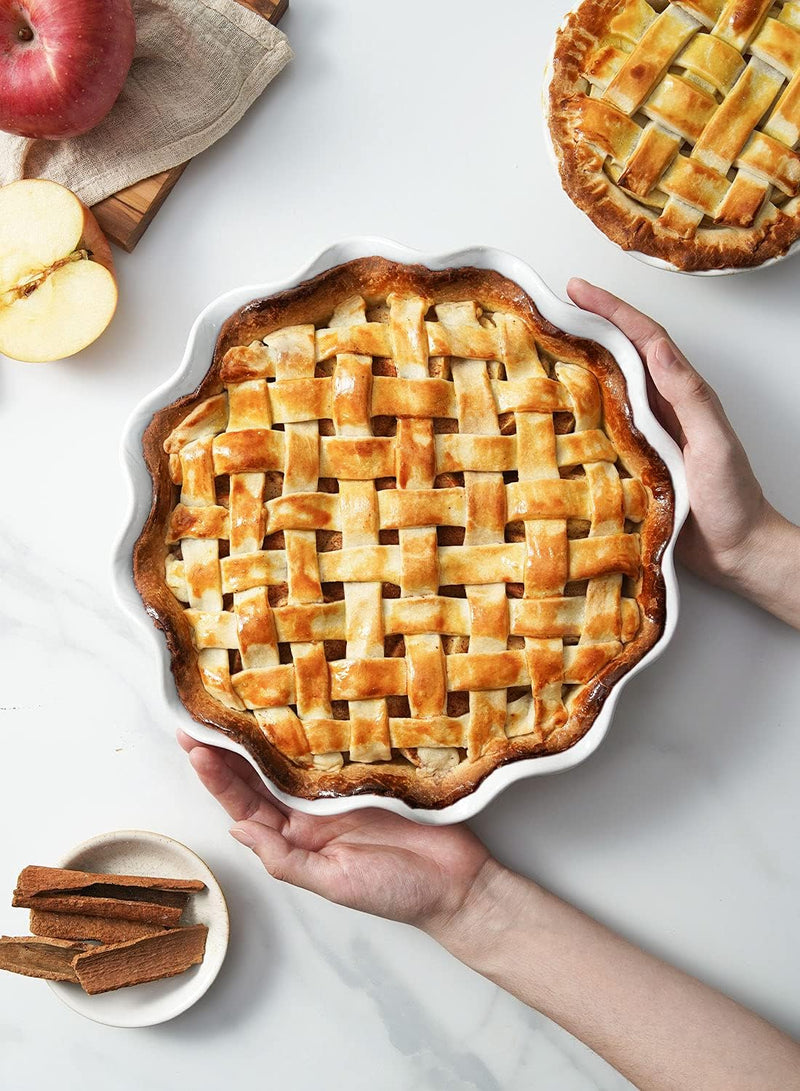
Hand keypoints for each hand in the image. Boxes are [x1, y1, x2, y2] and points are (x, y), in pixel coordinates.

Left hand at [178, 730, 490, 928]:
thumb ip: (286, 860)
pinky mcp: (369, 770)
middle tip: (198, 712)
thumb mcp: (334, 883)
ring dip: (263, 732)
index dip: (217, 777)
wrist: (457, 883)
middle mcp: (312, 809)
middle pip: (261, 774)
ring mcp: (340, 787)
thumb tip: (238, 832)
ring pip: (291, 755)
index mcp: (298, 837)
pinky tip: (298, 702)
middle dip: (229, 746)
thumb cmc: (397, 892)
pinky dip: (315, 726)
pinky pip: (336, 745)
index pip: (246, 805)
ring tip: (235, 701)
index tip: (192, 747)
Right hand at [566, 279, 785, 592]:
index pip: (644, 339)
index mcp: (680, 395)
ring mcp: (642, 435)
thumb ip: (689, 396)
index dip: (612, 310)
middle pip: (619, 356)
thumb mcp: (714, 442)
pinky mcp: (630, 464)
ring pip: (604, 389)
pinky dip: (574, 413)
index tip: (577, 290)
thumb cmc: (732, 498)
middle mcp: (659, 408)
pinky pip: (596, 429)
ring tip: (540, 350)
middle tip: (547, 308)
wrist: (737, 550)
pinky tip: (550, 414)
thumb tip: (657, 348)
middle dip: (587, 326)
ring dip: (576, 365)